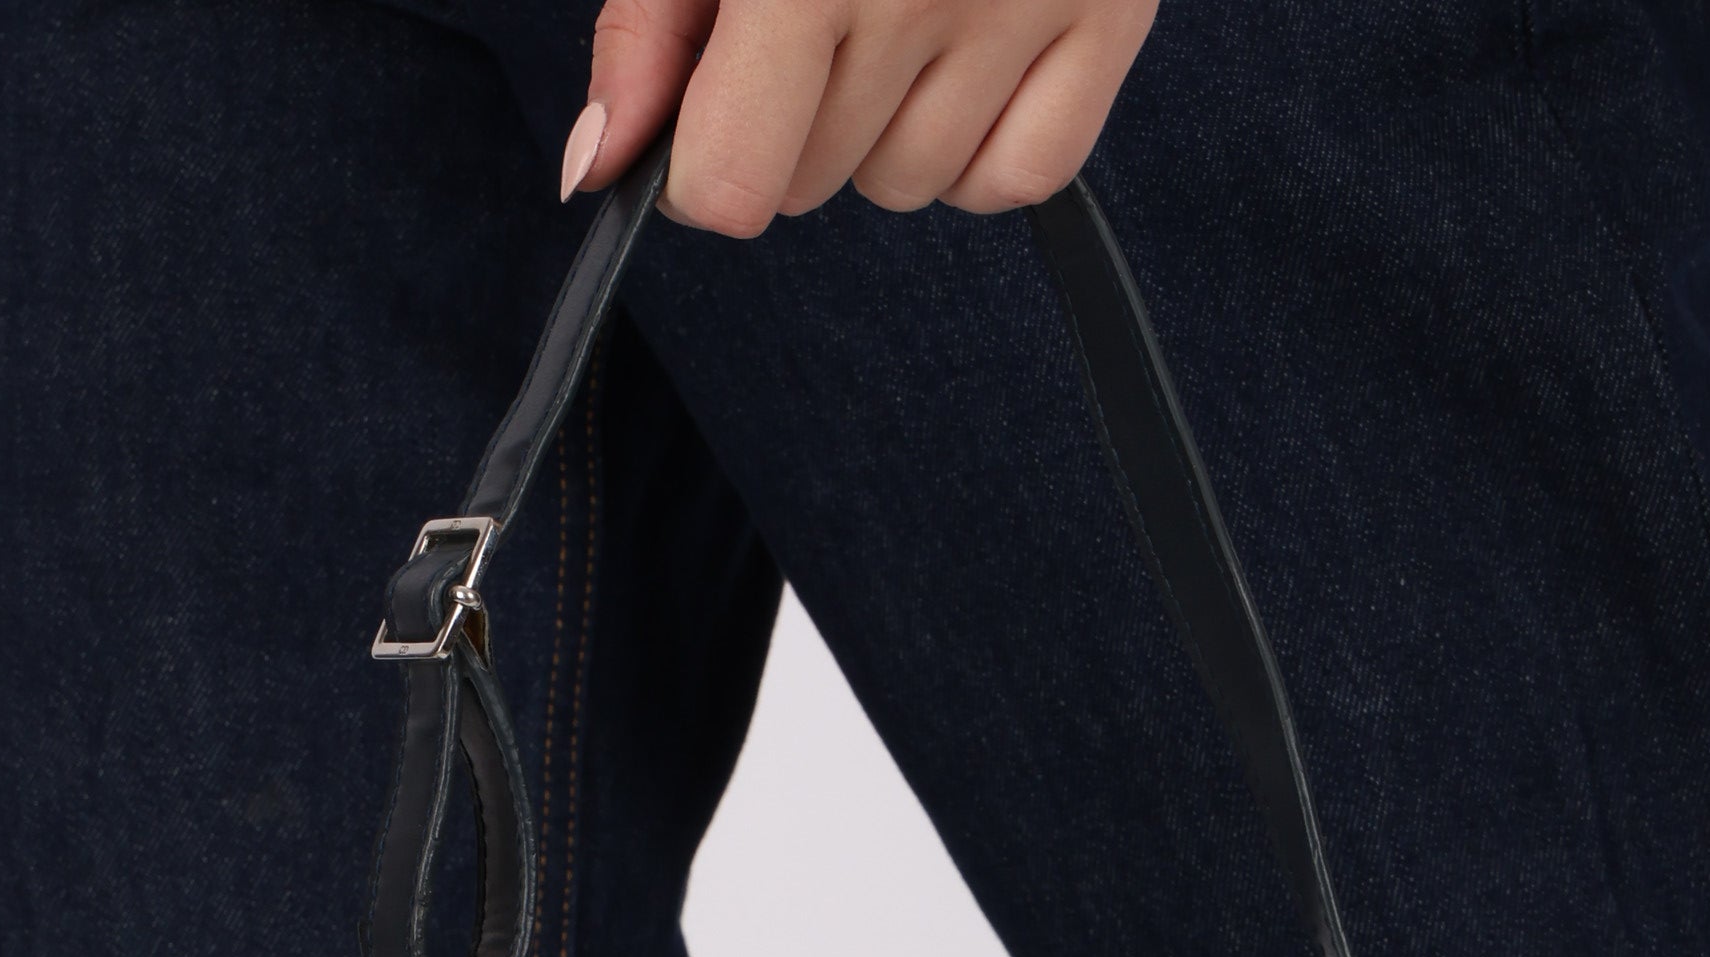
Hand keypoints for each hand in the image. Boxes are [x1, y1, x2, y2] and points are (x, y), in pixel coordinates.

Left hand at [559, 0, 1155, 234]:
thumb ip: (646, 24)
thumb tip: (598, 166)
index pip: (735, 185)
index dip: (696, 172)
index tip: (699, 122)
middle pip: (810, 184)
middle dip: (786, 123)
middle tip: (807, 12)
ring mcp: (1026, 3)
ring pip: (907, 185)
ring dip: (878, 133)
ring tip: (887, 10)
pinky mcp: (1111, 10)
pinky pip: (1015, 178)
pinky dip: (974, 152)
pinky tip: (953, 65)